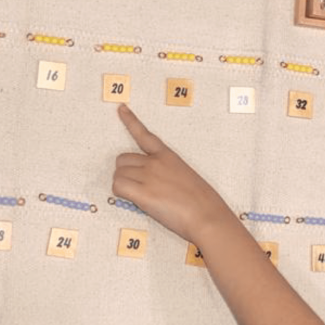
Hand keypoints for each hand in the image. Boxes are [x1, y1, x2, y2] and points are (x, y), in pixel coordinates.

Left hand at [112, 104, 232, 242]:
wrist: (207, 215)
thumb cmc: (202, 201)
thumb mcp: (186, 176)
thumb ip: (166, 173)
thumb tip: (151, 182)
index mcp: (168, 156)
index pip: (144, 134)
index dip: (130, 120)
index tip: (121, 108)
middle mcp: (155, 162)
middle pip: (122, 160)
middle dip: (125, 172)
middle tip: (139, 187)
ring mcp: (148, 176)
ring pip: (118, 175)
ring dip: (124, 185)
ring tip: (142, 197)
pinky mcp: (142, 193)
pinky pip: (118, 187)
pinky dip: (121, 194)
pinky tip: (135, 200)